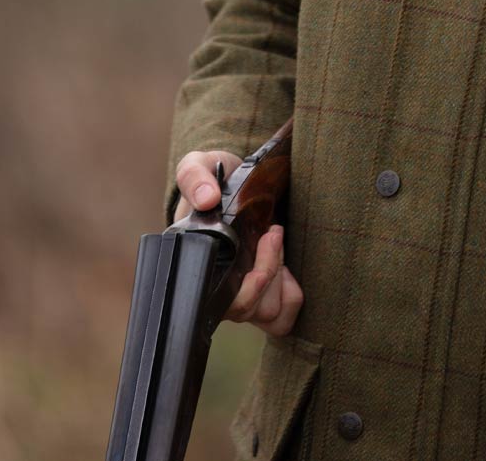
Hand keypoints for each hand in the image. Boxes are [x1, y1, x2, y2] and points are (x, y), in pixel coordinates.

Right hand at [173, 149, 304, 336]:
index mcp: (199, 264)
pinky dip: (290, 296)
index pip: (214, 302)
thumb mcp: (198, 165)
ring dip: (279, 278)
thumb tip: (205, 199)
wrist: (237, 181)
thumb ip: (194, 177)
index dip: (245, 284)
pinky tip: (288, 268)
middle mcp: (219, 288)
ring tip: (276, 237)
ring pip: (266, 315)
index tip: (262, 238)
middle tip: (272, 232)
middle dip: (267, 271)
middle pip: (246, 309)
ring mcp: (243, 295)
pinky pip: (281, 319)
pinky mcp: (266, 295)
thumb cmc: (214, 179)